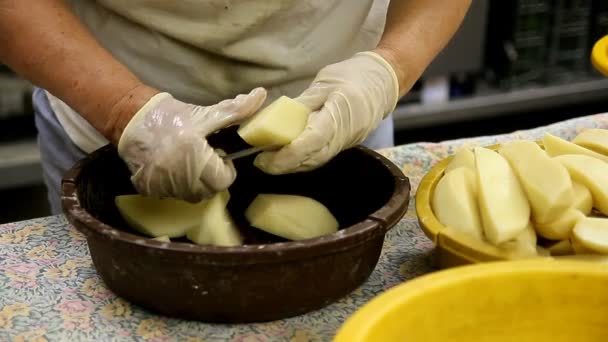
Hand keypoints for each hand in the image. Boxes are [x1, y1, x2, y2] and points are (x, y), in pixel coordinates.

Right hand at [117, 88, 266, 201]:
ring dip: (196, 184)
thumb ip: (236, 109)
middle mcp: (178, 174)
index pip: (223, 179)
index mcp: (194, 155)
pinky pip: (171, 195)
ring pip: (191, 197)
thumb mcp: (207, 113)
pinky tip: (173, 169)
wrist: (132, 118)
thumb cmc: (173, 116)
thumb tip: (261, 95)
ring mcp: (161, 184)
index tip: (219, 156)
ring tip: (190, 164)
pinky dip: (176, 186)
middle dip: (213, 178)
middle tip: (206, 160)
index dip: (226, 168)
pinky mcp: (147, 188)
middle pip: (209, 192)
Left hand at [254, 51, 399, 173]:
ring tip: (268, 161)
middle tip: (260, 162)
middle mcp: (344, 135)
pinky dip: (302, 160)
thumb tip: (275, 120)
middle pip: (312, 158)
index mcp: (340, 115)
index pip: (311, 141)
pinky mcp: (344, 144)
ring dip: (292, 165)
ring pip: (316, 161)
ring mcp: (346, 143)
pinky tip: (286, 157)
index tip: (264, 157)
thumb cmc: (353, 76)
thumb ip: (302, 104)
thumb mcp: (324, 83)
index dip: (286, 153)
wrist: (384, 82)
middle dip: (284, 164)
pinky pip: (321, 157)